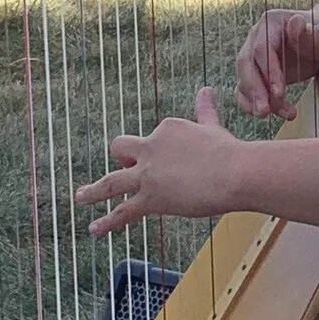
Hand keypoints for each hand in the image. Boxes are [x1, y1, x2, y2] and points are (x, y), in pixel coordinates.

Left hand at [78, 91, 240, 235]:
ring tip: (81, 197)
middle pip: (120, 148)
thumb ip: (205, 110)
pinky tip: (94, 229)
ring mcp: (148, 173)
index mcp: (167, 128)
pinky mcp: (151, 198)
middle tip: (127, 170)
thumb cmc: (231, 152)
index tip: (181, 163)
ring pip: (111, 182)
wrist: (237, 173)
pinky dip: (107, 222)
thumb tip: (206, 89)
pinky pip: (123, 212)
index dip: (163, 153)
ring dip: (93, 191)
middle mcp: (152, 147)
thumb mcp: (212, 128)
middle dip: (121, 158)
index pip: (155, 138)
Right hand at [235, 2, 318, 117]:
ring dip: (254, 100)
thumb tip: (296, 22)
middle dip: (254, 90)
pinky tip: (266, 114)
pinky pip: (246, 89)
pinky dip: (251, 103)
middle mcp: (256, 37)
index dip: (268, 72)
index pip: (262, 49)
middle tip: (264, 111)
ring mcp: (253, 55)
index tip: (278, 93)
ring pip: (245, 79)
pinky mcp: (256, 72)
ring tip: (269, 115)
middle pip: (246, 64)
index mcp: (270, 23)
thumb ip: (310, 32)